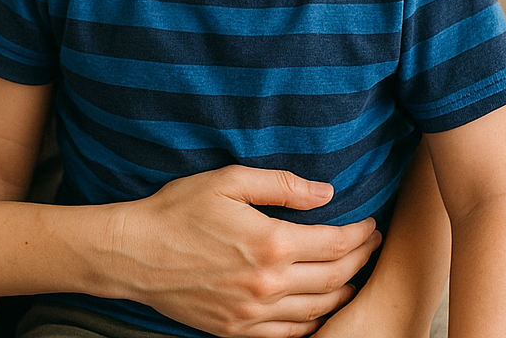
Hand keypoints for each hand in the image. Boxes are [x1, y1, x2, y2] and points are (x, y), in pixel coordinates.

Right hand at [107, 165, 380, 337]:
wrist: (135, 254)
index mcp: (270, 243)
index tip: (370, 224)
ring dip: (343, 292)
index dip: (359, 234)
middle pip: (334, 278)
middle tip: (370, 246)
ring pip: (318, 310)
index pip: (334, 244)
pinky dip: (314, 321)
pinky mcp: (238, 332)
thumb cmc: (178, 210)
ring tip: (352, 275)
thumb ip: (281, 185)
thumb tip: (326, 192)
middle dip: (359, 260)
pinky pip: (291, 334)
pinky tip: (319, 306)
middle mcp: (268, 285)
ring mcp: (254, 314)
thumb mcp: (227, 181)